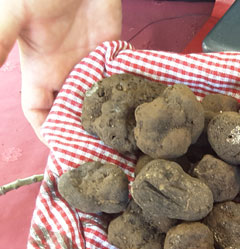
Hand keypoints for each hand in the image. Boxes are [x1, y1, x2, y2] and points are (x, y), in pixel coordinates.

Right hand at [0, 0, 120, 141]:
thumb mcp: (14, 14)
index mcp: (40, 73)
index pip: (40, 113)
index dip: (48, 132)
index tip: (64, 148)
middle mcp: (66, 75)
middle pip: (73, 114)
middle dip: (84, 134)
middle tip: (104, 155)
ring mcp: (92, 67)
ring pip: (98, 103)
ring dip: (108, 120)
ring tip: (124, 142)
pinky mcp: (114, 57)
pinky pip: (120, 83)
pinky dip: (126, 97)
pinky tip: (136, 114)